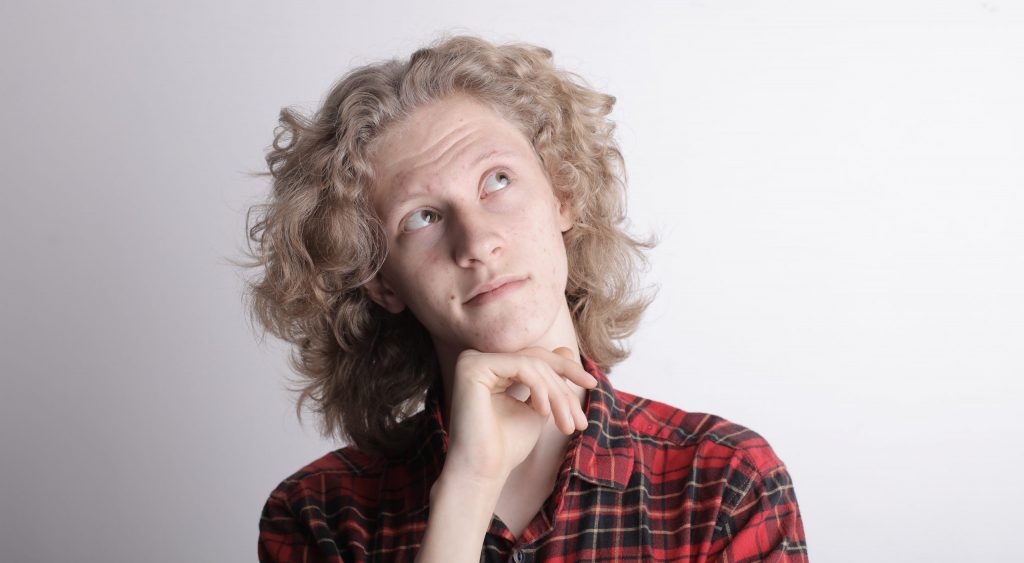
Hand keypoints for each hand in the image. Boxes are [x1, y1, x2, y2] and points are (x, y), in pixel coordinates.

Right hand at [442, 347, 597, 485]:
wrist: (483, 471)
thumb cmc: (506, 446)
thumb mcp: (538, 407)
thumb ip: (549, 381)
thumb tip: (567, 348)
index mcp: (491, 368)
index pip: (536, 358)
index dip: (566, 369)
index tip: (592, 385)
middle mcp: (477, 359)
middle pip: (536, 359)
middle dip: (564, 387)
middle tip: (580, 419)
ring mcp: (472, 360)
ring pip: (532, 363)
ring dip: (556, 394)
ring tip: (566, 424)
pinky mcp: (471, 367)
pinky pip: (521, 366)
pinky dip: (539, 387)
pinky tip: (543, 412)